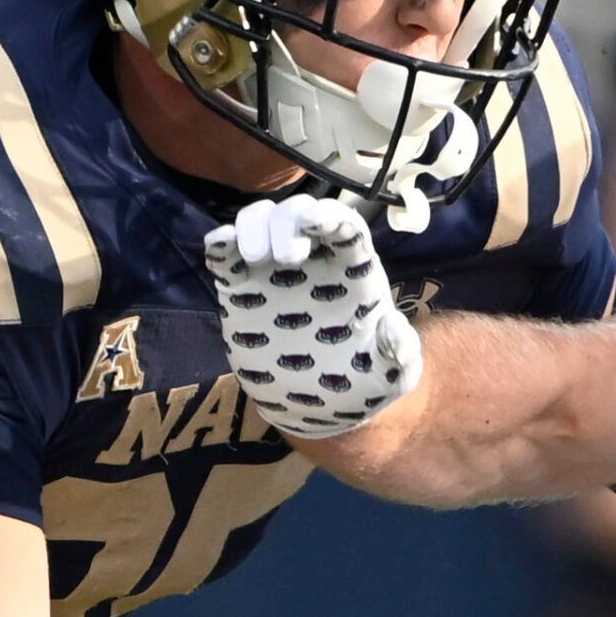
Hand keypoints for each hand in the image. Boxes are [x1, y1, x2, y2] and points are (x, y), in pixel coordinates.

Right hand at [204, 196, 421, 438]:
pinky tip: (218, 248)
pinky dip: (220, 244)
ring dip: (252, 225)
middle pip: (298, 212)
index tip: (314, 221)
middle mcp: (314, 259)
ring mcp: (274, 270)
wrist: (318, 404)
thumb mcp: (390, 373)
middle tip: (283, 258)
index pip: (345, 226)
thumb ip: (397, 351)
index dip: (330, 216)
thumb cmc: (361, 379)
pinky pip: (227, 255)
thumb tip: (392, 328)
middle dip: (286, 221)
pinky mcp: (242, 288)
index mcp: (354, 270)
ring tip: (251, 257)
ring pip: (261, 221)